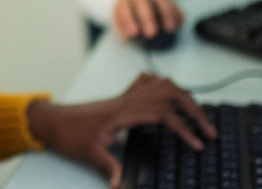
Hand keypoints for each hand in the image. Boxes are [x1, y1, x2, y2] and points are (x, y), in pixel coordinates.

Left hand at [27, 73, 216, 187]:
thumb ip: (108, 167)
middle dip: (194, 110)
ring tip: (197, 114)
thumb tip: (121, 183)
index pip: (164, 114)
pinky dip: (162, 85)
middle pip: (171, 94)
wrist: (52, 121)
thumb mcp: (89, 154)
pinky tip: (169, 95)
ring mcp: (125, 96)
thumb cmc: (69, 134)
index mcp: (124, 112)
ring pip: (162, 85)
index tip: (197, 143)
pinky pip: (147, 82)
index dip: (184, 128)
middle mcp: (128, 100)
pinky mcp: (121, 98)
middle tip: (209, 130)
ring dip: (183, 96)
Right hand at [112, 0, 182, 39]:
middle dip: (147, 18)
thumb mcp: (166, 4)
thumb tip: (178, 22)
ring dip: (130, 21)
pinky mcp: (115, 7)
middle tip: (152, 33)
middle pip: (142, 2)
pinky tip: (125, 36)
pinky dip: (120, 26)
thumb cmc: (153, 3)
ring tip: (135, 33)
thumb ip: (175, 13)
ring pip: (126, 8)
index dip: (166, 12)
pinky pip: (116, 16)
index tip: (170, 28)